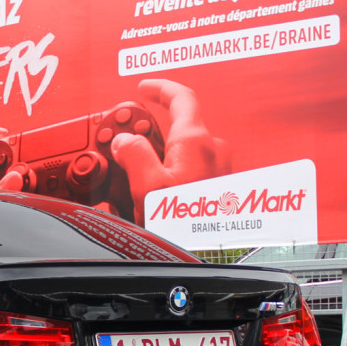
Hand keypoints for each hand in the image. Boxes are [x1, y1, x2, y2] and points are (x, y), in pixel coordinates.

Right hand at [110, 79, 231, 221]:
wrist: (215, 257)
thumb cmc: (188, 228)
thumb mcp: (148, 188)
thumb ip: (134, 155)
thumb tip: (125, 141)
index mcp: (196, 141)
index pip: (181, 97)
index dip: (160, 88)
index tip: (144, 87)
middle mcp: (213, 150)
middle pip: (179, 130)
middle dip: (152, 138)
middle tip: (127, 150)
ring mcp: (220, 170)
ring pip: (184, 155)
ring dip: (161, 163)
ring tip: (138, 188)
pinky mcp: (221, 190)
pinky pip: (192, 174)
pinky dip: (172, 179)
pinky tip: (157, 202)